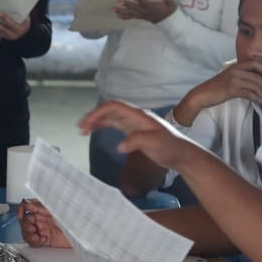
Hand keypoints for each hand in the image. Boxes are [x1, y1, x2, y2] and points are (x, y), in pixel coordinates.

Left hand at [0, 11, 30, 40]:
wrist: (25, 27)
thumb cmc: (24, 18)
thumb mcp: (25, 15)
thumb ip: (19, 10)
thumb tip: (11, 1)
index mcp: (23, 26)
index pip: (13, 23)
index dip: (5, 18)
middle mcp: (17, 33)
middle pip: (5, 29)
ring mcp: (11, 36)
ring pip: (0, 32)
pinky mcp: (6, 37)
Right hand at [18, 199, 70, 248]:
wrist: (80, 237)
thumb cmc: (73, 221)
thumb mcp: (54, 211)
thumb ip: (40, 207)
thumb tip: (27, 202)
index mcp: (43, 210)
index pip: (27, 207)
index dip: (21, 210)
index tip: (21, 213)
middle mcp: (41, 219)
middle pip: (24, 221)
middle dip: (25, 224)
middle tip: (32, 226)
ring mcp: (42, 230)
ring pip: (26, 231)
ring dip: (28, 233)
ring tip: (36, 234)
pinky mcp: (44, 241)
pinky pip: (32, 241)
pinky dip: (34, 241)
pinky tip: (41, 239)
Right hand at [78, 102, 198, 170]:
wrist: (181, 154)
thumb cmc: (170, 147)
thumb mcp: (154, 143)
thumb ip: (136, 141)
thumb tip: (120, 145)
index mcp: (138, 116)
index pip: (113, 107)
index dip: (98, 113)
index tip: (87, 123)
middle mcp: (134, 116)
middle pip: (109, 111)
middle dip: (93, 117)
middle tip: (80, 128)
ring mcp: (134, 123)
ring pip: (110, 117)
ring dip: (96, 121)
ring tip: (83, 130)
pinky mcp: (134, 131)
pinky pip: (114, 124)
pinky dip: (103, 126)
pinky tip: (95, 131)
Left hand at [112, 0, 176, 23]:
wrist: (168, 21)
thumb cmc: (169, 11)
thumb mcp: (172, 5)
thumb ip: (169, 0)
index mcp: (153, 8)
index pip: (145, 3)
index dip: (140, 0)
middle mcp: (146, 12)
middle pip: (135, 8)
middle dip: (127, 5)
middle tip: (119, 1)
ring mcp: (142, 15)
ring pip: (131, 13)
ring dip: (122, 11)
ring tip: (114, 9)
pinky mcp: (140, 17)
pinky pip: (131, 17)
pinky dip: (124, 16)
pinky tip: (117, 15)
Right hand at [177, 60, 261, 124]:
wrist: (202, 94)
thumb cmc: (215, 87)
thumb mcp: (227, 75)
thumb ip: (239, 74)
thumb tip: (254, 78)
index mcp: (235, 66)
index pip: (255, 63)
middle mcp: (235, 71)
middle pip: (257, 77)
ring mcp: (234, 80)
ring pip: (255, 86)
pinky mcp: (232, 90)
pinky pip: (249, 94)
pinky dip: (256, 99)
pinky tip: (258, 102)